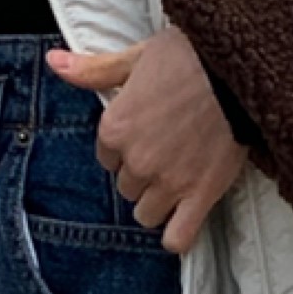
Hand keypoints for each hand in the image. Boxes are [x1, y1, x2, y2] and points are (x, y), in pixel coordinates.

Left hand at [45, 27, 244, 254]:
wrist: (238, 68)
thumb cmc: (190, 56)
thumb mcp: (136, 56)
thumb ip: (94, 70)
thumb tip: (54, 63)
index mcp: (115, 128)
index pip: (107, 158)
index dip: (127, 149)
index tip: (147, 136)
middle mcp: (136, 161)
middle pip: (127, 187)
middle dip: (144, 174)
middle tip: (169, 153)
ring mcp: (168, 182)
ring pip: (147, 213)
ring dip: (159, 202)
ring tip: (179, 182)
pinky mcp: (201, 195)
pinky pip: (178, 237)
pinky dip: (179, 235)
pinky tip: (184, 221)